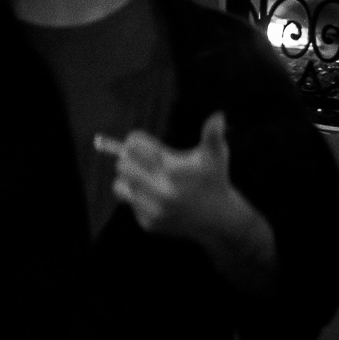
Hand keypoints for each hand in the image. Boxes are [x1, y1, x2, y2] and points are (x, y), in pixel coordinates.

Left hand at [102, 113, 275, 294]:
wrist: (219, 221)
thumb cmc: (215, 179)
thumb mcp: (217, 156)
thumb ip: (213, 134)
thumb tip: (218, 115)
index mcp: (174, 169)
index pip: (134, 145)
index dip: (136, 141)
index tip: (142, 143)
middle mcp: (162, 192)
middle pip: (122, 164)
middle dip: (129, 158)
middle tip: (139, 159)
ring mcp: (154, 210)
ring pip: (119, 186)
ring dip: (128, 179)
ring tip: (143, 177)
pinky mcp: (149, 224)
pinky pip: (129, 204)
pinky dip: (137, 198)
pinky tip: (154, 197)